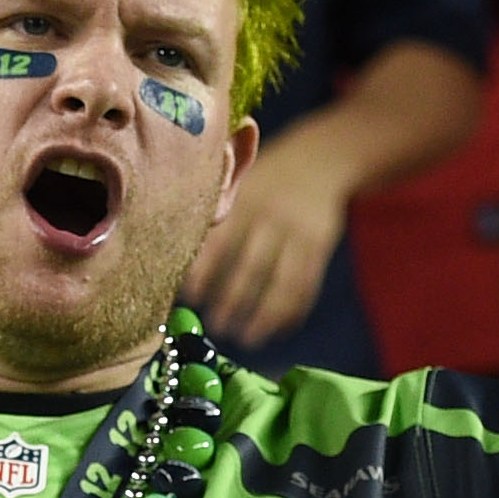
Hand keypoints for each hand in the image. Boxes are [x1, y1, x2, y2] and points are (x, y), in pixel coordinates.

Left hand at [186, 143, 354, 350]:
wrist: (321, 158)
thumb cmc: (266, 178)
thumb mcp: (242, 183)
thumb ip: (218, 213)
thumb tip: (177, 254)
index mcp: (244, 201)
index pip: (218, 242)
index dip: (202, 273)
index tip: (188, 299)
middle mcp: (271, 217)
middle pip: (249, 268)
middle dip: (229, 302)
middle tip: (214, 327)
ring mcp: (299, 233)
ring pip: (280, 283)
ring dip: (262, 316)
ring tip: (245, 339)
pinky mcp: (320, 245)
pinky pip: (306, 285)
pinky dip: (291, 312)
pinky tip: (276, 330)